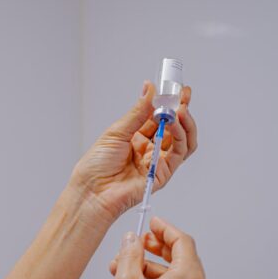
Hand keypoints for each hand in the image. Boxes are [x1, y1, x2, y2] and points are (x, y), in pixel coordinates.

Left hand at [69, 81, 196, 224]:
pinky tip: (175, 122)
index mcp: (136, 136)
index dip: (168, 102)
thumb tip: (149, 89)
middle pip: (173, 126)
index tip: (176, 87)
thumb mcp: (117, 131)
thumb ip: (138, 112)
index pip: (158, 116)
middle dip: (181, 109)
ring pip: (182, 139)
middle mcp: (149, 148)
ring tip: (181, 109)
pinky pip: (179, 152)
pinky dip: (181, 135)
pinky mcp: (163, 173)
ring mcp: (157, 161)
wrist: (92, 191)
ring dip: (185, 122)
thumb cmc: (96, 165)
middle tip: (184, 95)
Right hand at [105, 217, 211, 278]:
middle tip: (138, 243)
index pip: (183, 242)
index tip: (152, 223)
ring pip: (176, 275)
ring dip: (151, 267)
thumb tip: (132, 240)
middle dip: (156, 248)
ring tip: (124, 268)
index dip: (165, 229)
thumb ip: (130, 254)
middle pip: (182, 258)